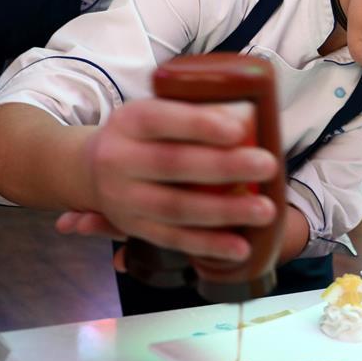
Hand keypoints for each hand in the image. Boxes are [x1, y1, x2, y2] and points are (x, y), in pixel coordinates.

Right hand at [75, 99, 278, 262]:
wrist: (93, 169)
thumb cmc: (148, 135)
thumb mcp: (158, 113)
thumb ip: (193, 115)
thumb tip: (249, 119)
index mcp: (129, 121)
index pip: (162, 120)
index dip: (199, 125)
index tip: (239, 130)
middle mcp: (119, 160)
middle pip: (173, 164)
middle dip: (224, 166)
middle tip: (268, 165)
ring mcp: (124, 199)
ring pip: (176, 207)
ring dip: (224, 211)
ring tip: (265, 210)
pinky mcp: (134, 228)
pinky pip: (174, 239)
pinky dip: (209, 245)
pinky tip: (240, 247)